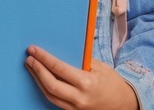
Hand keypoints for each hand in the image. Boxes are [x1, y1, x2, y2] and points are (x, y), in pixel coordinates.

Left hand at [24, 45, 138, 109]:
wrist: (125, 104)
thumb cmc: (113, 82)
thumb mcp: (100, 67)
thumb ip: (81, 60)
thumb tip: (61, 49)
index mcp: (86, 83)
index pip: (58, 68)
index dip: (43, 58)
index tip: (33, 50)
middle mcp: (80, 98)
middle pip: (50, 84)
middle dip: (37, 70)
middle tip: (29, 58)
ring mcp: (76, 108)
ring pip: (50, 95)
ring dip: (38, 80)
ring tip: (31, 67)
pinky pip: (56, 102)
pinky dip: (46, 90)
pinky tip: (41, 80)